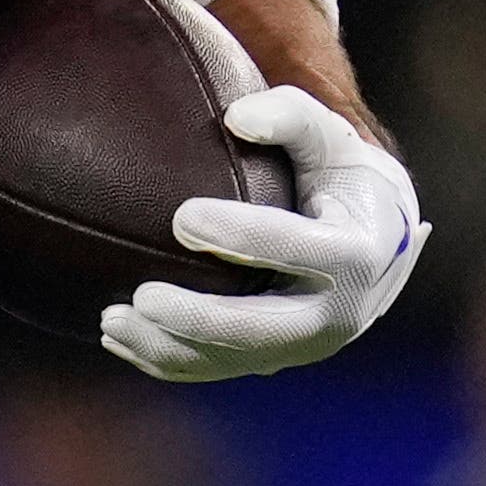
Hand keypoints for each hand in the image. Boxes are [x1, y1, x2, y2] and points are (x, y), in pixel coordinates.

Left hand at [105, 87, 425, 386]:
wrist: (374, 240)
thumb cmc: (341, 178)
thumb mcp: (334, 139)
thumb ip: (292, 116)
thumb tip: (237, 117)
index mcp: (357, 254)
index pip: (301, 250)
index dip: (242, 236)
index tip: (181, 216)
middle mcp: (338, 313)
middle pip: (263, 328)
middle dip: (198, 318)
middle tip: (141, 296)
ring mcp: (303, 346)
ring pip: (230, 359)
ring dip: (167, 346)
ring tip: (111, 320)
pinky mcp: (273, 360)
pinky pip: (214, 369)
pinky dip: (166, 359)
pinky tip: (119, 338)